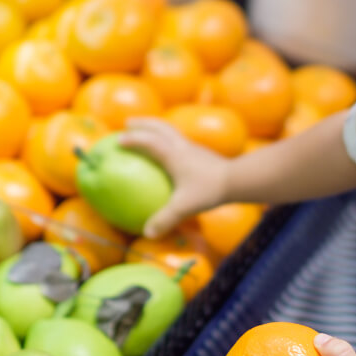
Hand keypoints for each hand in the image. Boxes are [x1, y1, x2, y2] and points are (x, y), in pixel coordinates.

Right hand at [119, 117, 230, 237]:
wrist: (238, 180)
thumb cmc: (209, 190)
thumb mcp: (185, 206)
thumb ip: (165, 219)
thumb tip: (147, 233)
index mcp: (174, 155)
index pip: (149, 141)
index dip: (133, 139)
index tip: (118, 140)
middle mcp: (182, 146)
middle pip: (160, 127)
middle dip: (143, 123)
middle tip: (128, 122)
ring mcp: (193, 148)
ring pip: (171, 131)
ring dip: (156, 127)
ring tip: (146, 131)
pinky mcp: (202, 153)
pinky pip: (180, 141)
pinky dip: (168, 140)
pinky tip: (168, 152)